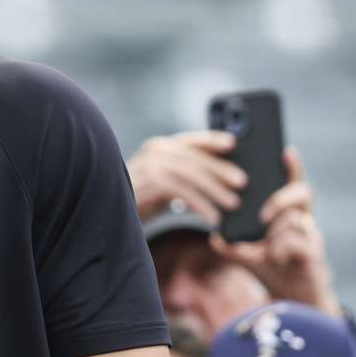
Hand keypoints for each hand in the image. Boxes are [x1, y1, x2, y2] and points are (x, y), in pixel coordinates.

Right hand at [127, 130, 247, 223]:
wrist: (112, 216)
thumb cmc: (145, 200)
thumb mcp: (167, 183)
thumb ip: (187, 175)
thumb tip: (226, 178)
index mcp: (160, 147)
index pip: (191, 139)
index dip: (212, 139)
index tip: (234, 144)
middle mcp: (153, 151)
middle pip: (194, 157)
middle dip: (220, 169)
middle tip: (243, 183)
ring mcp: (147, 165)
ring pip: (189, 173)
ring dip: (214, 189)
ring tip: (232, 204)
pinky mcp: (144, 183)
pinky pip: (179, 190)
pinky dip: (199, 204)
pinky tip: (212, 217)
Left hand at [208, 148, 341, 317]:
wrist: (293, 299)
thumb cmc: (273, 269)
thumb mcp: (246, 255)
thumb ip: (231, 244)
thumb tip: (214, 235)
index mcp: (286, 215)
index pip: (291, 185)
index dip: (292, 168)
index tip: (286, 151)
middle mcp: (302, 221)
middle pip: (301, 194)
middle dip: (279, 200)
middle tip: (263, 217)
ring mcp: (311, 235)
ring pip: (294, 219)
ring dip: (276, 234)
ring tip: (270, 250)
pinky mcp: (315, 252)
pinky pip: (297, 240)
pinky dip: (281, 249)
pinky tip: (277, 258)